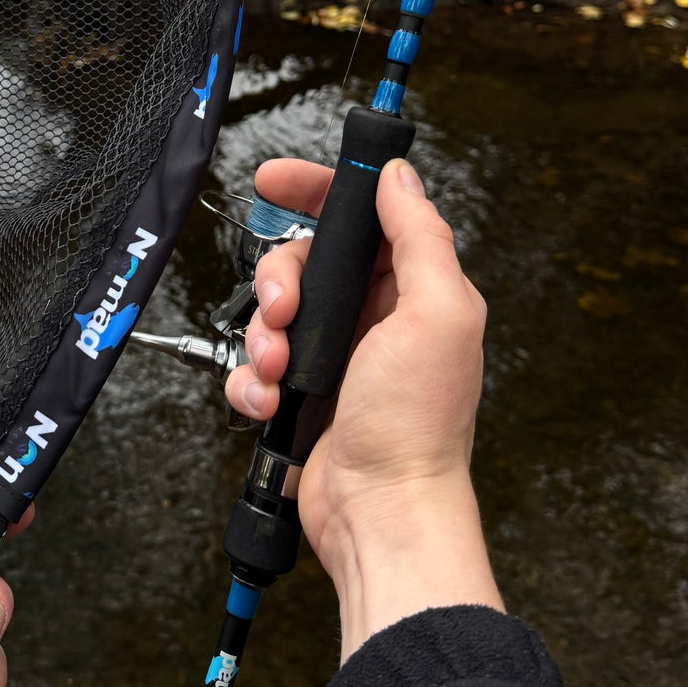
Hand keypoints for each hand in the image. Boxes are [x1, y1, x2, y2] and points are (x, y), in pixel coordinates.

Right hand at [224, 154, 502, 658]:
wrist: (379, 510)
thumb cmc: (417, 424)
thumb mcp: (437, 313)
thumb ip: (420, 237)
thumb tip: (398, 176)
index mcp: (412, 289)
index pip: (360, 216)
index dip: (316, 190)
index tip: (274, 179)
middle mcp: (372, 318)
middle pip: (301, 262)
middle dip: (279, 281)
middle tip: (285, 311)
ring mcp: (331, 358)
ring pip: (269, 313)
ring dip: (262, 337)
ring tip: (278, 371)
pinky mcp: (297, 396)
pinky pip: (251, 367)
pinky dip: (251, 383)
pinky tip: (269, 402)